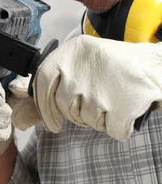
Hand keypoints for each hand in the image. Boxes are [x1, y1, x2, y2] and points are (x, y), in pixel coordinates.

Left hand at [32, 35, 161, 139]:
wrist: (159, 65)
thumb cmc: (119, 65)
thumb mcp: (85, 57)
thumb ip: (60, 77)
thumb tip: (33, 111)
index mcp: (70, 52)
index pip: (43, 82)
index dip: (44, 107)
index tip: (52, 122)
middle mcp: (79, 70)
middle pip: (65, 106)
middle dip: (80, 113)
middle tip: (99, 101)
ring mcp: (98, 91)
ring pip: (88, 121)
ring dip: (101, 118)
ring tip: (115, 99)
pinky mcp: (120, 108)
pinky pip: (112, 131)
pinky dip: (121, 127)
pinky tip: (128, 111)